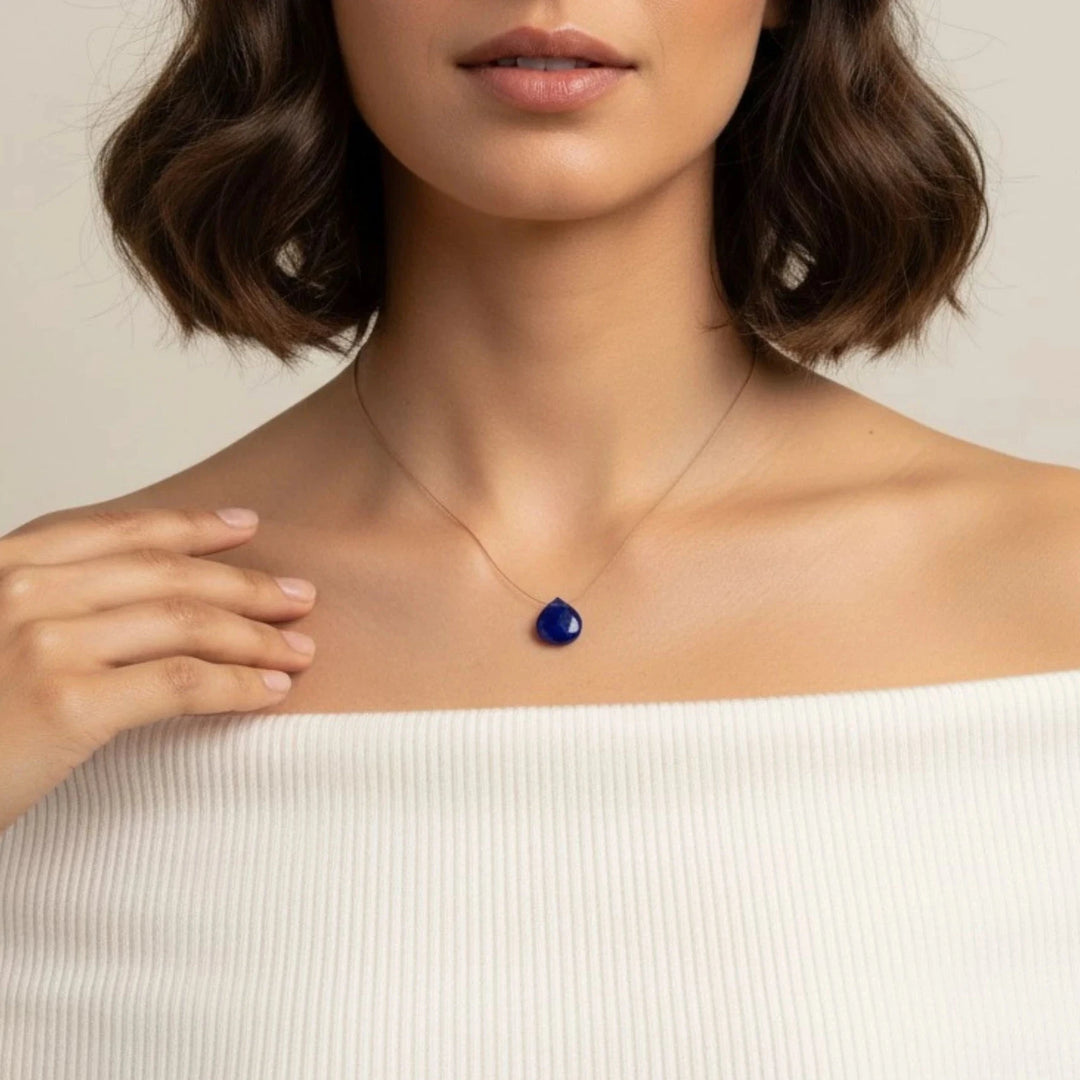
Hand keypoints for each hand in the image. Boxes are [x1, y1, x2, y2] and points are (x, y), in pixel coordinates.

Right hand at [0, 506, 316, 833]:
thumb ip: (53, 600)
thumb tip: (146, 593)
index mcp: (6, 564)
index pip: (119, 531)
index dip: (191, 525)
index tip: (245, 526)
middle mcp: (24, 589)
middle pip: (167, 574)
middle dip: (245, 585)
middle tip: (298, 595)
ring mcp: (45, 642)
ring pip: (185, 623)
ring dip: (256, 635)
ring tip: (300, 646)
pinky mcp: (69, 701)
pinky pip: (183, 682)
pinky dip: (238, 684)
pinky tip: (270, 689)